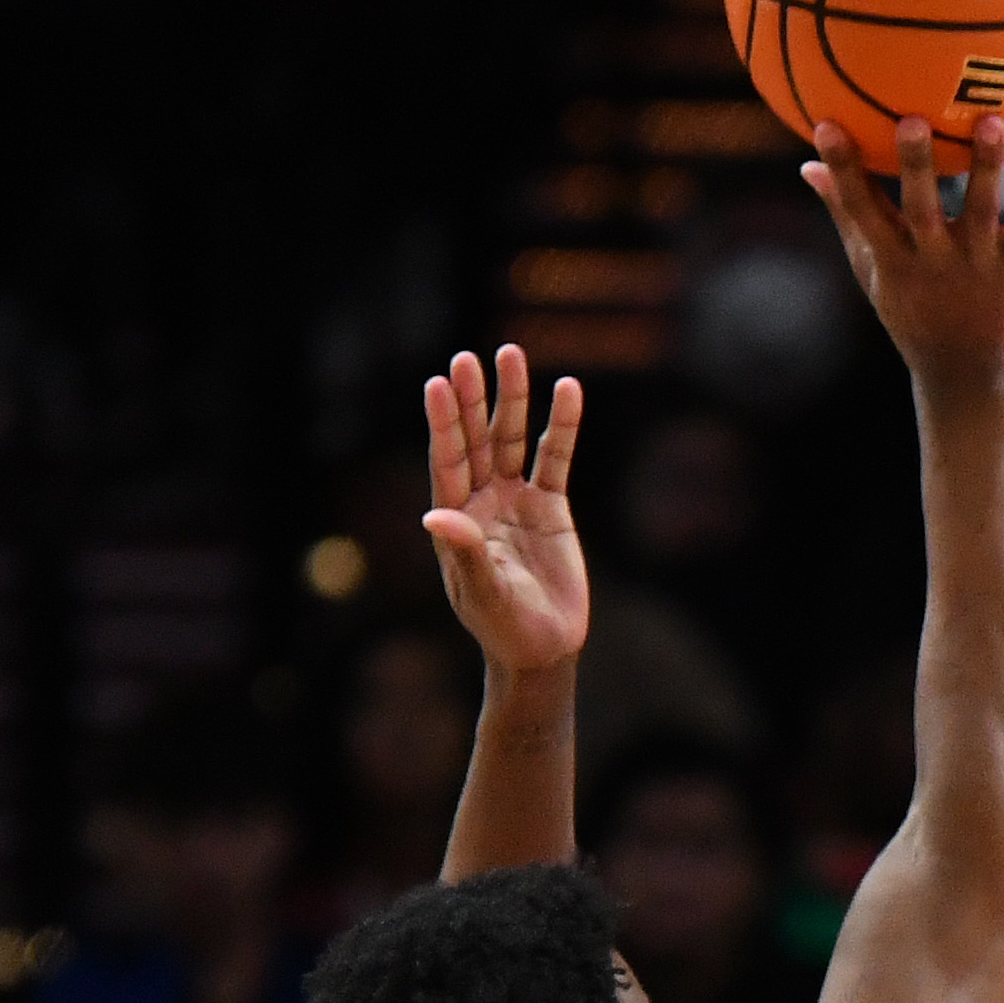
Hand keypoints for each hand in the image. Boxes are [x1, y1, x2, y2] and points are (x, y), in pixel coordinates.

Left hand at [421, 345, 588, 675]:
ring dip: (512, 400)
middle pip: (476, 439)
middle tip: (467, 359)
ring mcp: (515, 500)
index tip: (438, 383)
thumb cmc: (504, 627)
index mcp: (455, 518)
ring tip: (511, 354)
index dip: (444, 422)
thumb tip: (435, 513)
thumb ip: (463, 552)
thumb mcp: (482, 592)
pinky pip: (556, 458)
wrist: (543, 647)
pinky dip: (562, 426)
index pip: (448, 459)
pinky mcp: (550, 507)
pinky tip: (568, 390)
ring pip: (512, 440)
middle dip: (472, 400)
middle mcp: (481, 500)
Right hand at [802, 116, 1003, 382]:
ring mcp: (979, 263)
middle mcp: (934, 261)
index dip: (843, 170)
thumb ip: (846, 214)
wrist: (967, 374)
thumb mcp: (872, 271)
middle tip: (911, 121)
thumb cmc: (913, 311)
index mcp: (893, 260)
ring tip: (991, 121)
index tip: (827, 126)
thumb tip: (809, 165)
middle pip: (921, 209)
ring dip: (986, 165)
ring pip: (982, 209)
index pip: (860, 211)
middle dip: (916, 166)